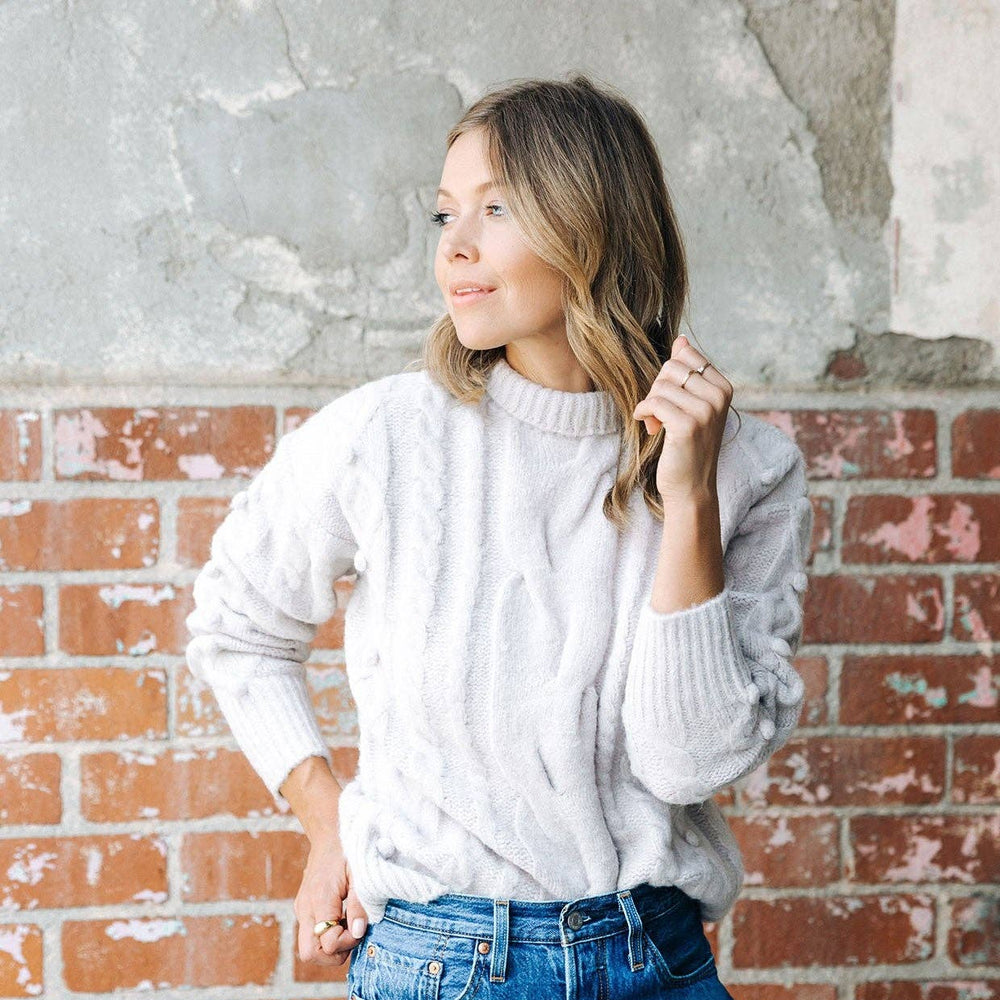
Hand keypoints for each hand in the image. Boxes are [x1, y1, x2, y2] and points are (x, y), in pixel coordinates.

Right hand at [295, 832, 369, 966]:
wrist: (330, 834)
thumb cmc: (348, 850)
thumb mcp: (360, 874)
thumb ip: (360, 904)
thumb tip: (358, 931)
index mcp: (320, 899)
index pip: (327, 943)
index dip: (347, 942)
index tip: (360, 926)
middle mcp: (305, 908)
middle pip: (310, 954)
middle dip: (334, 953)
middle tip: (352, 933)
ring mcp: (302, 909)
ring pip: (308, 948)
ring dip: (330, 946)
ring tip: (348, 923)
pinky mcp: (303, 909)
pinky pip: (310, 935)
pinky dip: (326, 936)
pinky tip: (341, 917)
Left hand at [632, 334, 733, 502]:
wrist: (692, 486)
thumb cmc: (688, 446)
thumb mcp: (693, 405)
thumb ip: (688, 373)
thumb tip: (681, 339)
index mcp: (723, 387)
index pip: (687, 355)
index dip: (669, 375)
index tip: (668, 397)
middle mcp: (718, 396)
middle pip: (671, 367)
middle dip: (657, 388)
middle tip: (658, 412)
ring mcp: (705, 411)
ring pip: (660, 385)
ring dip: (650, 404)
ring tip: (655, 423)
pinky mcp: (687, 425)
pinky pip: (654, 402)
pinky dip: (644, 412)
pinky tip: (648, 426)